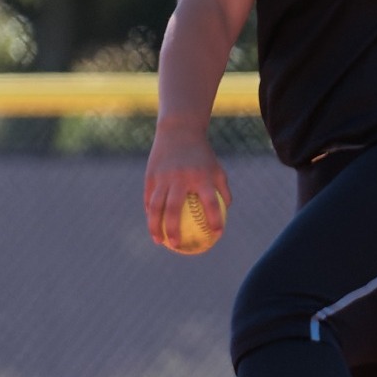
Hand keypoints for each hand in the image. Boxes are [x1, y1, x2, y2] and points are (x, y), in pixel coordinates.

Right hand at [144, 125, 230, 251]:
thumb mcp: (217, 168)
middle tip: (177, 245)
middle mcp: (180, 177)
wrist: (179, 131)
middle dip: (173, 230)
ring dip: (154, 226)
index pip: (210, 203)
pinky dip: (150, 213)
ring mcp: (163, 176)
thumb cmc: (202, 154)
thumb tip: (226, 212)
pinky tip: (153, 225)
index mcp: (201, 176)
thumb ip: (223, 189)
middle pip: (174, 209)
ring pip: (155, 206)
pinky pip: (149, 198)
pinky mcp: (150, 175)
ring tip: (158, 241)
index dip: (215, 220)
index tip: (217, 235)